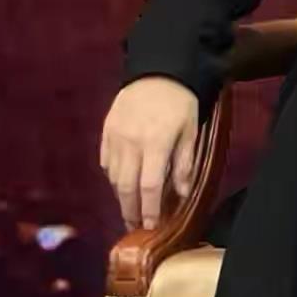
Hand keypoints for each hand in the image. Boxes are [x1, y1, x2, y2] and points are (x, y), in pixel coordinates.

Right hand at [100, 76, 199, 231]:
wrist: (158, 69)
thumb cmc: (180, 101)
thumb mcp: (190, 130)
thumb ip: (184, 163)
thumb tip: (181, 194)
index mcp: (156, 142)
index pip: (150, 186)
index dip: (150, 210)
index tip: (151, 227)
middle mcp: (131, 142)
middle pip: (126, 186)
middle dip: (130, 210)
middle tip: (135, 226)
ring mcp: (115, 136)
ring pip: (113, 176)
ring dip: (121, 195)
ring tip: (130, 207)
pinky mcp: (106, 130)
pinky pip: (105, 161)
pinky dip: (113, 176)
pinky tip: (122, 182)